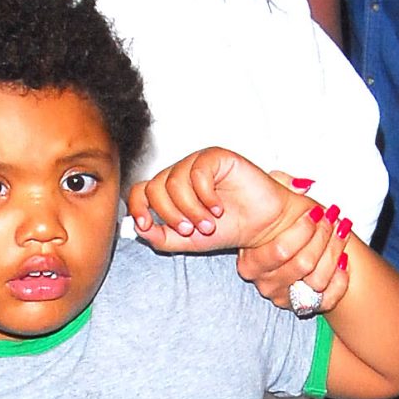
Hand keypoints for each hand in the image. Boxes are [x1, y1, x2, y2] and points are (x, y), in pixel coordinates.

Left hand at [129, 151, 324, 260]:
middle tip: (193, 230)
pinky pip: (198, 172)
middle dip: (172, 215)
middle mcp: (179, 175)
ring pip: (174, 182)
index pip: (140, 191)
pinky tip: (218, 208)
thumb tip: (139, 226)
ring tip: (209, 223)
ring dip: (190, 209)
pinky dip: (205, 196)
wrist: (261, 227)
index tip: (146, 224)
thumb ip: (160, 236)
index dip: (138, 207)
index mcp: (168, 193)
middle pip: (155, 188)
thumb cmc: (226, 230)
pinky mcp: (216, 157)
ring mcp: (197, 164)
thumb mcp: (186, 241)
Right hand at [239, 197, 353, 316]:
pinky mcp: (302, 307)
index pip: (281, 250)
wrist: (288, 250)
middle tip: (334, 217)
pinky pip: (325, 301)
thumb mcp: (272, 199)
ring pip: (317, 280)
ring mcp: (283, 297)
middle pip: (303, 264)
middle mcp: (265, 283)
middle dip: (324, 237)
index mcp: (250, 262)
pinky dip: (339, 282)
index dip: (304, 230)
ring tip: (343, 232)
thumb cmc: (278, 222)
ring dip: (335, 253)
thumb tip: (305, 185)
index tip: (317, 212)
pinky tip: (344, 262)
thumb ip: (281, 185)